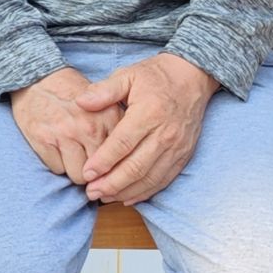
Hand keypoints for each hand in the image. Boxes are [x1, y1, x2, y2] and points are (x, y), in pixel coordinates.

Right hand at [9, 68, 122, 183]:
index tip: (110, 167)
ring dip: (75, 169)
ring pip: (79, 176)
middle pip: (101, 172)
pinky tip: (56, 148)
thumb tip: (129, 159)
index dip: (115, 166)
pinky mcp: (43, 139)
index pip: (122, 158)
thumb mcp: (103, 102)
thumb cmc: (72, 94)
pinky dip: (57, 163)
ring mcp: (65, 134)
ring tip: (72, 154)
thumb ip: (118, 127)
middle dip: (96, 172)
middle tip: (88, 161)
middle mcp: (89, 127)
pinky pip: (57, 169)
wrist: (37, 77)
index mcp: (108, 116)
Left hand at [77, 53, 217, 205]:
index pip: (123, 143)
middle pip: (136, 166)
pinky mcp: (184, 155)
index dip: (103, 161)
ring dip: (127, 191)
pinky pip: (164, 179)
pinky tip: (128, 198)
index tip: (86, 173)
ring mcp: (177, 147)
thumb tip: (80, 102)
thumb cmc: (155, 76)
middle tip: (90, 193)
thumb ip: (104, 90)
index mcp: (149, 113)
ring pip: (151, 178)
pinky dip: (146, 192)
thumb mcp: (127, 75)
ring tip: (104, 197)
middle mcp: (165, 134)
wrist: (192, 77)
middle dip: (112, 183)